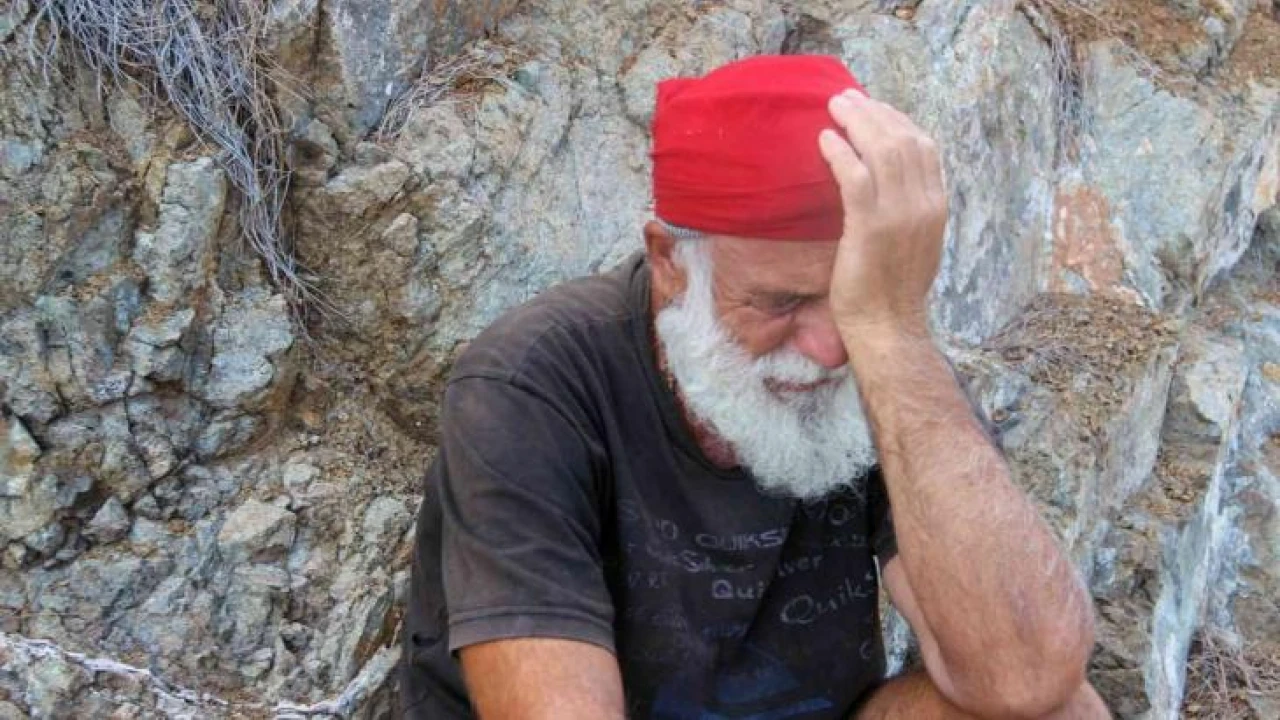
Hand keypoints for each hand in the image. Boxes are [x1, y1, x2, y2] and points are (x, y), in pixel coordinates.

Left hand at [818, 90, 947, 342]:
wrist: (888, 327)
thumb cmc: (892, 290)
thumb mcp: (914, 242)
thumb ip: (908, 209)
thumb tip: (889, 180)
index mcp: (937, 206)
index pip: (924, 147)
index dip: (897, 120)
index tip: (872, 108)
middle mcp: (924, 205)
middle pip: (904, 140)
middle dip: (873, 112)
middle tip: (845, 98)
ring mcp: (900, 216)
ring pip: (882, 150)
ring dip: (856, 123)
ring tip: (833, 108)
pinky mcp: (871, 228)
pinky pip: (856, 177)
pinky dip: (840, 152)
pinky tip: (824, 140)